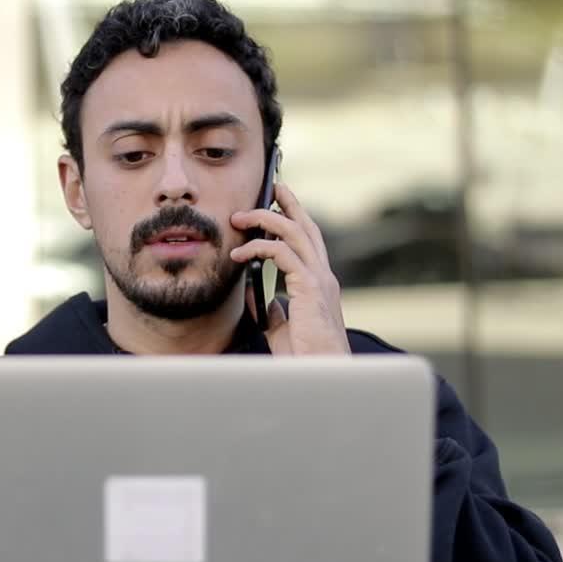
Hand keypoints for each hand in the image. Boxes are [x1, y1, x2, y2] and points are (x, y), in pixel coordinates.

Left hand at [229, 183, 350, 356]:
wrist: (321, 376)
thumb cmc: (305, 357)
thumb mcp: (281, 327)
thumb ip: (271, 307)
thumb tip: (252, 289)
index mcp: (319, 284)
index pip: (308, 242)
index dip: (295, 218)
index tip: (280, 202)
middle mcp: (323, 277)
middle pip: (306, 227)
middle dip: (289, 203)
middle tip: (272, 186)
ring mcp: (319, 280)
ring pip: (294, 232)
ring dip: (265, 219)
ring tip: (240, 218)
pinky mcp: (310, 288)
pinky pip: (282, 253)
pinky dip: (259, 247)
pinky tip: (239, 255)